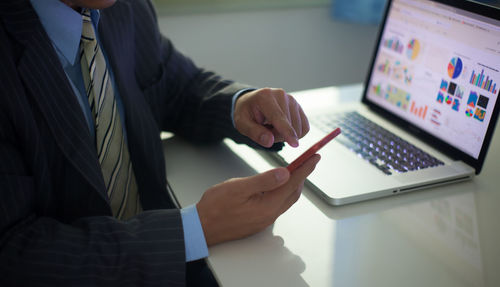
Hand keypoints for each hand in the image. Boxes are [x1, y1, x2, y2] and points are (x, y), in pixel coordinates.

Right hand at [196, 154, 320, 245]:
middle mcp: (270, 215)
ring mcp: (264, 220)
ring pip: (286, 199)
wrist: (201, 228)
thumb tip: (285, 173)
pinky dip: (283, 192)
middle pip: (293, 192)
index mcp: (268, 206)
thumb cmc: (215, 207)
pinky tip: (278, 185)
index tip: (314, 157)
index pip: (292, 183)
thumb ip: (263, 181)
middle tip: (308, 161)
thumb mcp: (238, 187)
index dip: (305, 168)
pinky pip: (277, 205)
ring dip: (293, 184)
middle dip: (302, 175)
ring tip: (296, 170)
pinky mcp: (258, 221)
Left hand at [233, 88, 309, 147]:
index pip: (278, 117)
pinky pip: (304, 128)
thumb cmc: (247, 113)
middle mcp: (281, 95)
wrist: (252, 103)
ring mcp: (292, 100)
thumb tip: (269, 141)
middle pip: (289, 126)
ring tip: (272, 127)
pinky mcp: (299, 107)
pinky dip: (294, 133)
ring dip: (285, 135)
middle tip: (265, 131)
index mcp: (265, 97)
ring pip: (298, 129)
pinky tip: (282, 128)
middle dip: (278, 136)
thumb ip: (255, 133)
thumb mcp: (242, 124)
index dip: (286, 131)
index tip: (294, 144)